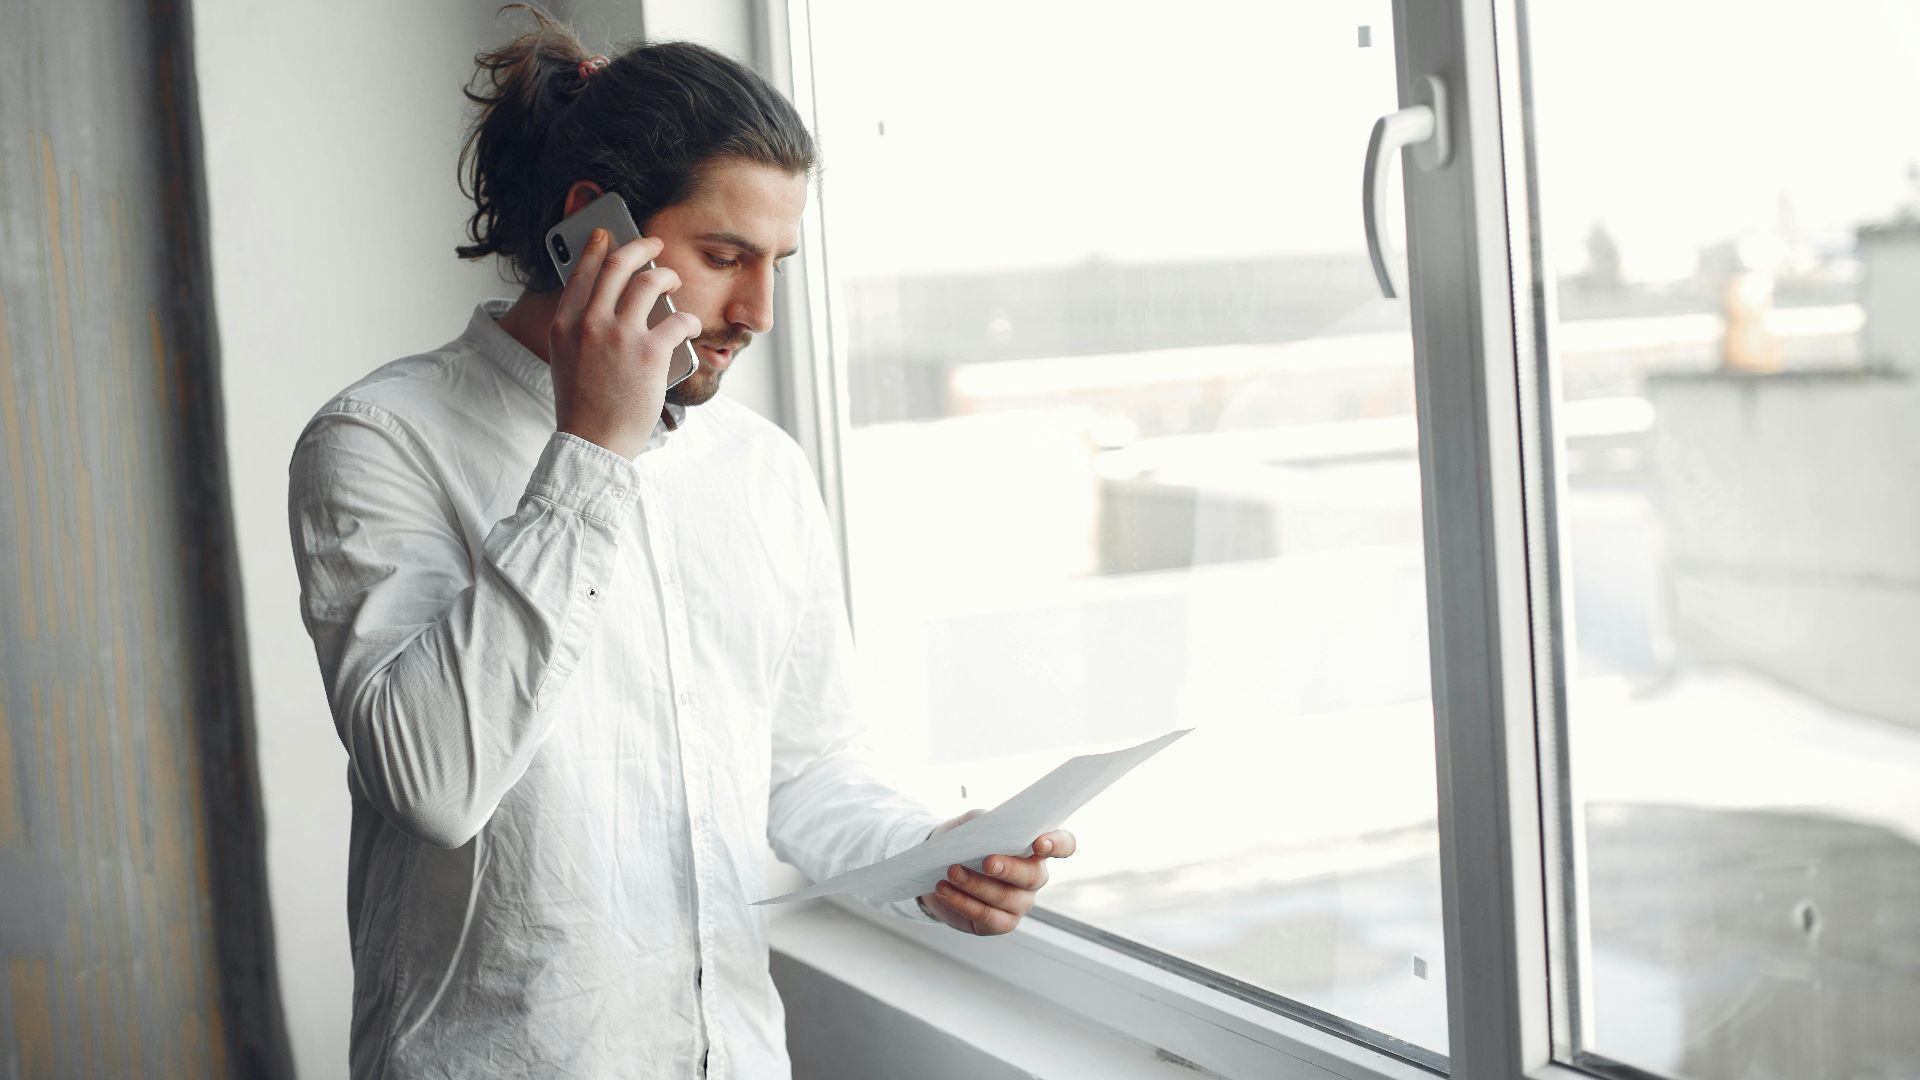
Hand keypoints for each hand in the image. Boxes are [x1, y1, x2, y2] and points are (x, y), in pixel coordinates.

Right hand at [549, 229, 701, 458]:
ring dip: (667, 276)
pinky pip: (678, 319)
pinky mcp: (650, 353)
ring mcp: (620, 336)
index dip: (597, 247)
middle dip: (640, 246)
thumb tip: (605, 304)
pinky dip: (688, 320)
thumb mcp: (567, 360)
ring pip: (650, 283)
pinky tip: (691, 325)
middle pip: (618, 265)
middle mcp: (589, 323)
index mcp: (565, 324)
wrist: (594, 442)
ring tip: (673, 280)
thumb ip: (579, 329)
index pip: (581, 272)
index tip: (608, 234)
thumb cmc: (584, 406)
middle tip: (655, 244)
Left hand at [917, 810, 1077, 935]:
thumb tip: (990, 828)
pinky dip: (963, 902)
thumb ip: (985, 822)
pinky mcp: (1000, 923)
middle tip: (986, 862)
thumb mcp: (972, 824)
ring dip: (976, 884)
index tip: (1039, 843)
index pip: (1064, 845)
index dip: (1058, 844)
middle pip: (1033, 876)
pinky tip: (944, 890)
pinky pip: (987, 916)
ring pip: (1005, 898)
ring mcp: (1020, 903)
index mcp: (1036, 849)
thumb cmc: (964, 842)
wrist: (938, 869)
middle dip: (1009, 868)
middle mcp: (1034, 877)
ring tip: (952, 872)